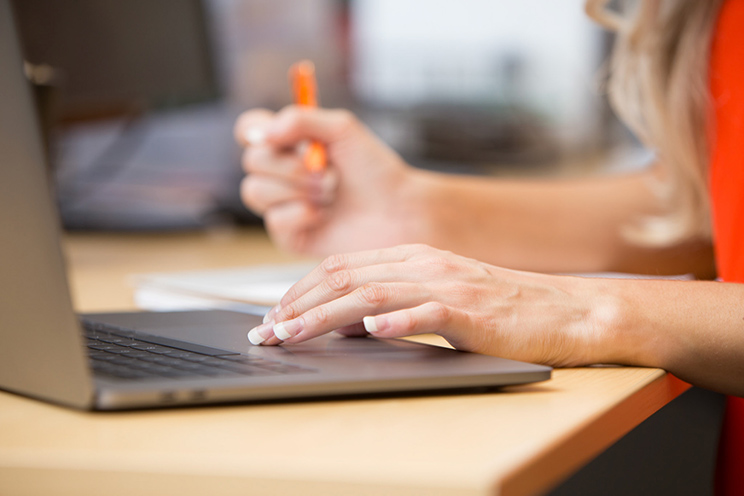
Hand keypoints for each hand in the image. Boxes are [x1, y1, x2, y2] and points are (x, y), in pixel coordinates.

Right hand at [234, 106, 426, 255]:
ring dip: (298, 189)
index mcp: (290, 144)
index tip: (275, 135)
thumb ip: (300, 119)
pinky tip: (325, 215)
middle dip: (290, 165)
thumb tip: (263, 133)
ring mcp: (282, 205)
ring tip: (330, 194)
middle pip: (252, 161)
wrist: (398, 210)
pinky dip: (301, 214)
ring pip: (255, 191)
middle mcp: (281, 174)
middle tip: (326, 170)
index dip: (253, 130)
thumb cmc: (374, 170)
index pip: (249, 129)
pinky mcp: (289, 236)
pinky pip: (274, 220)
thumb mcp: (342, 129)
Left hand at [246, 244, 621, 366]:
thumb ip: (395, 301)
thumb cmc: (501, 307)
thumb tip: (347, 324)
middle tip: (267, 329)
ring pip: (372, 294)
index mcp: (413, 256)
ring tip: (292, 334)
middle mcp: (424, 263)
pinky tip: (371, 331)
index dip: (300, 289)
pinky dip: (397, 320)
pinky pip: (429, 312)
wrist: (564, 309)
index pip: (341, 265)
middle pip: (346, 276)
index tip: (274, 315)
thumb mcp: (440, 297)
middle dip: (298, 304)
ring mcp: (448, 284)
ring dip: (326, 316)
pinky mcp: (473, 311)